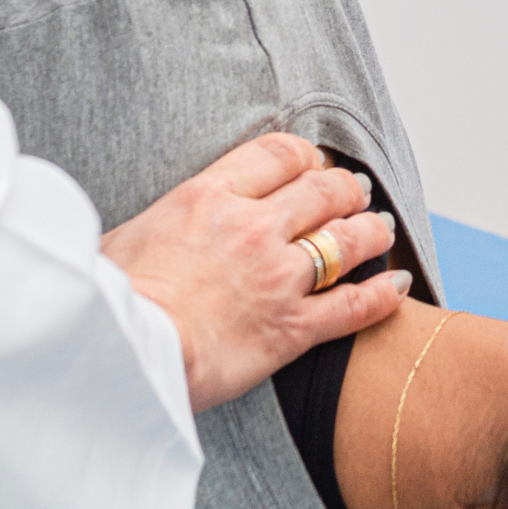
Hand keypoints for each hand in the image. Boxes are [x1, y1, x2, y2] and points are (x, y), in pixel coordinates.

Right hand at [102, 134, 409, 410]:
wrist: (123, 354)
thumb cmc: (109, 301)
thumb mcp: (122, 236)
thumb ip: (158, 223)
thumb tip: (150, 229)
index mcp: (208, 195)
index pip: (278, 154)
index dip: (306, 156)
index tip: (312, 163)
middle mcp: (253, 227)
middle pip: (323, 192)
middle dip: (346, 189)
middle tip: (355, 192)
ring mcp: (279, 277)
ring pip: (347, 241)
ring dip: (371, 231)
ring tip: (381, 229)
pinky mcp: (292, 328)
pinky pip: (354, 306)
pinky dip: (383, 295)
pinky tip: (398, 286)